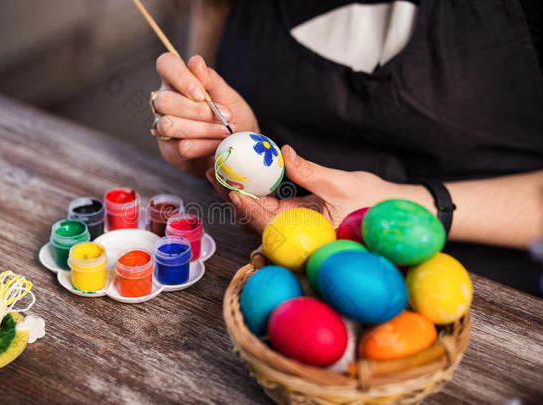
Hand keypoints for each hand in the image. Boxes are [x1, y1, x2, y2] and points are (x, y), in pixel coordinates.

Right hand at [153, 53, 258, 175]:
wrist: (240, 147)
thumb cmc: (231, 117)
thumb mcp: (228, 96)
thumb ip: (211, 80)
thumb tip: (195, 61)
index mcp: (177, 81)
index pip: (165, 64)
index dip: (180, 77)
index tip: (201, 94)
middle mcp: (165, 102)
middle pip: (164, 100)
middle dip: (196, 110)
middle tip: (225, 115)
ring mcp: (164, 127)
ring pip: (169, 125)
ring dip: (203, 129)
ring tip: (226, 130)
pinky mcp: (170, 151)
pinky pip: (181, 147)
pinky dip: (205, 145)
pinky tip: (219, 144)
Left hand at [207, 145, 434, 232]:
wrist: (394, 211)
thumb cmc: (372, 201)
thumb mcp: (341, 182)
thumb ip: (310, 171)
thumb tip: (286, 152)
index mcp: (304, 232)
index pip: (267, 222)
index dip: (246, 206)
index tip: (230, 188)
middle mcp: (295, 231)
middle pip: (253, 217)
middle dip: (232, 195)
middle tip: (214, 170)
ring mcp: (293, 222)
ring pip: (256, 211)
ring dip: (238, 190)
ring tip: (219, 167)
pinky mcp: (294, 212)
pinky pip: (268, 203)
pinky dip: (253, 188)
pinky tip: (242, 170)